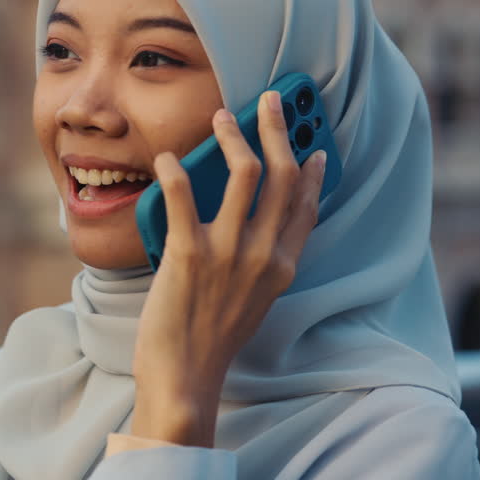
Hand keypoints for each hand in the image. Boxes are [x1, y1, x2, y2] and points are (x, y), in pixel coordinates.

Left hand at [128, 90, 325, 447]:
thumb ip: (257, 264)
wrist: (186, 377)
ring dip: (234, 138)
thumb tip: (250, 229)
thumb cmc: (211, 340)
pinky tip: (167, 158)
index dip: (312, 172)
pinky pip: (184, 198)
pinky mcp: (189, 254)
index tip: (313, 147)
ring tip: (221, 117)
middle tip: (270, 102)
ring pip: (244, 175)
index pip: (306, 207)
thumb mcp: (251, 300)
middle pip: (283, 177)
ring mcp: (228, 253)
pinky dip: (175, 171)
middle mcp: (263, 255)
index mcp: (281, 267)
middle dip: (279, 131)